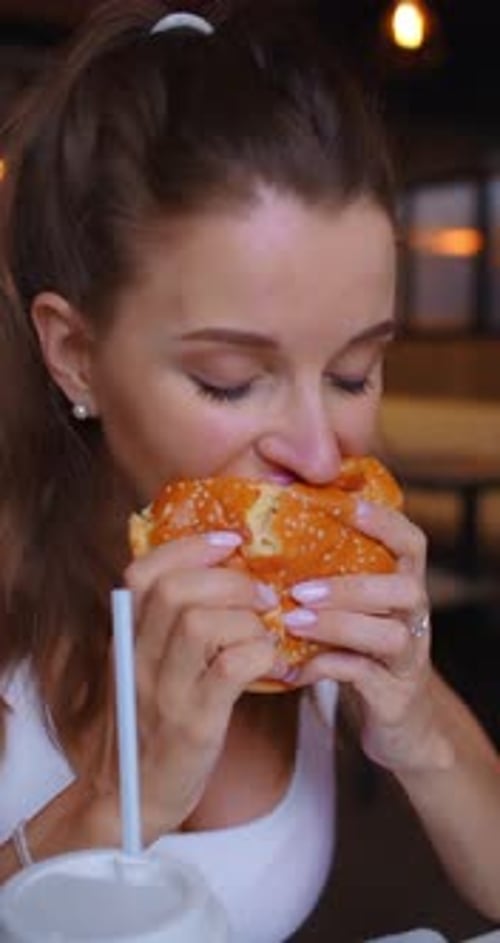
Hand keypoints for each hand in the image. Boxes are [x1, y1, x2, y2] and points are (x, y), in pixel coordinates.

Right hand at [74, 532, 277, 844]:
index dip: (189, 547)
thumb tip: (219, 579)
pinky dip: (260, 654)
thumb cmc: (150, 727)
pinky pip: (230, 669)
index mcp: (127, 640)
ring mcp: (163, 692)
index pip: (143, 573)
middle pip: (174, 591)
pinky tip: (273, 662)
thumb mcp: (145, 668)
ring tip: (268, 629)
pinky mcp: (193, 724)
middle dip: (228, 578)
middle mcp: (137, 660)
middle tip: (262, 593)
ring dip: (245, 617)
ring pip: (199, 623)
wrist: (131, 799)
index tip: (230, 541)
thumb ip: (166, 627)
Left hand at [283, 501, 443, 773]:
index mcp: (404, 584)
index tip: (344, 507)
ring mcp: (408, 657)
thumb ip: (328, 572)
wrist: (395, 717)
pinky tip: (294, 667)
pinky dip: (328, 669)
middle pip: (405, 589)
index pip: (410, 542)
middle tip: (301, 589)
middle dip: (352, 586)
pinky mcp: (394, 695)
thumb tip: (263, 531)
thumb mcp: (353, 606)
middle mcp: (414, 617)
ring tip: (293, 622)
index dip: (383, 521)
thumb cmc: (361, 647)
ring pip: (390, 635)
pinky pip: (366, 678)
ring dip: (339, 626)